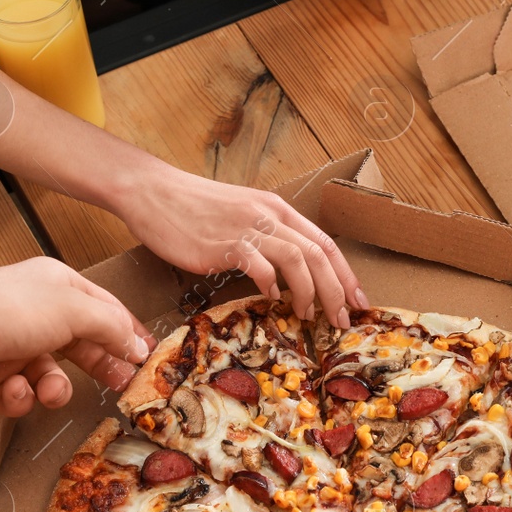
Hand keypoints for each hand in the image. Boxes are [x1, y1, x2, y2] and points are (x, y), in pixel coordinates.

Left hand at [0, 258, 153, 416]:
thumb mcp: (72, 310)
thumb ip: (111, 327)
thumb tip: (137, 344)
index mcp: (59, 286)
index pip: (107, 309)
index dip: (130, 332)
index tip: (151, 357)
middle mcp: (39, 313)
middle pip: (85, 344)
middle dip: (102, 366)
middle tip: (123, 386)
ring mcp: (15, 345)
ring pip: (54, 376)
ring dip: (54, 388)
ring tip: (49, 390)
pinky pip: (22, 394)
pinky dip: (20, 397)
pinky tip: (11, 389)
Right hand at [116, 171, 366, 326]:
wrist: (153, 191)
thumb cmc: (194, 208)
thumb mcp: (242, 214)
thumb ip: (267, 237)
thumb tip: (286, 273)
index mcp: (277, 208)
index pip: (325, 243)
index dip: (346, 274)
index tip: (358, 301)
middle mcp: (269, 215)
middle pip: (319, 255)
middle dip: (338, 291)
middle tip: (343, 320)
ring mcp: (247, 228)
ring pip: (298, 260)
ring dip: (309, 292)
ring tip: (309, 315)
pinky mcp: (224, 244)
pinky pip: (260, 266)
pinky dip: (271, 285)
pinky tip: (270, 298)